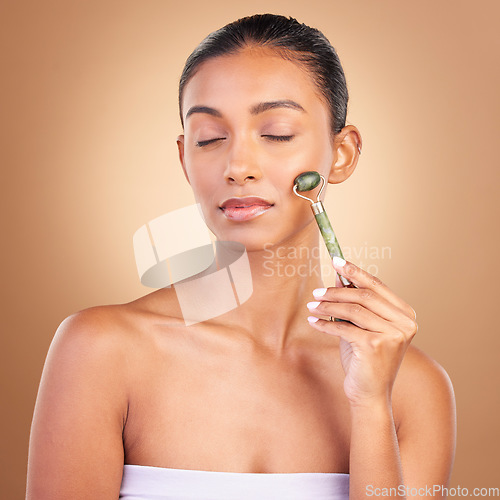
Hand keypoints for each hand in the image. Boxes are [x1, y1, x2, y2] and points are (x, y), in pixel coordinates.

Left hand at [306, 257, 417, 407]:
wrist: (370, 394)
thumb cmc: (364, 359)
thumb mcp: (359, 326)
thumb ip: (354, 302)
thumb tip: (340, 277)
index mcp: (405, 314)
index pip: (377, 285)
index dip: (355, 271)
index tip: (336, 260)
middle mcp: (404, 323)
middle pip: (364, 295)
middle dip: (336, 291)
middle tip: (316, 292)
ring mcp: (393, 334)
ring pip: (353, 310)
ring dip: (328, 306)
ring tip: (312, 306)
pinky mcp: (376, 346)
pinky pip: (344, 327)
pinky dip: (326, 324)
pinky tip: (314, 322)